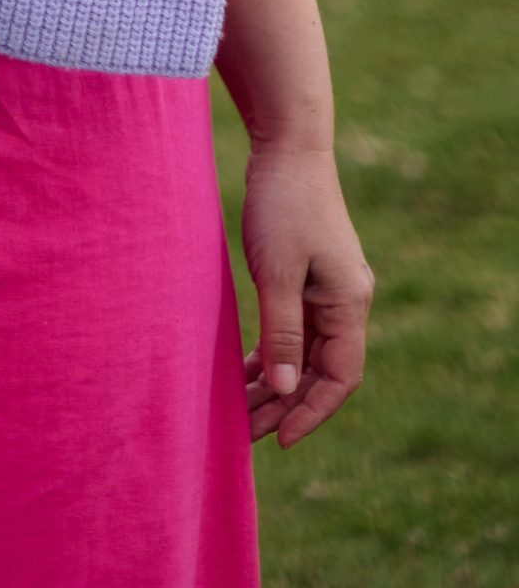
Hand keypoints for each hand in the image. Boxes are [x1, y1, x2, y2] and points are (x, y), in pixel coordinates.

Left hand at [239, 134, 372, 448]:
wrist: (288, 147)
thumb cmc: (281, 204)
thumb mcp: (277, 272)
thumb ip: (282, 332)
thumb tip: (285, 391)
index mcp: (349, 304)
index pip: (339, 378)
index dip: (310, 413)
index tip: (279, 440)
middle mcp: (346, 302)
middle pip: (321, 371)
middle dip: (286, 405)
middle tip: (246, 433)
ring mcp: (329, 290)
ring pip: (305, 353)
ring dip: (276, 382)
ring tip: (240, 411)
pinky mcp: (308, 277)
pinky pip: (294, 329)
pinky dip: (272, 352)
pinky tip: (245, 370)